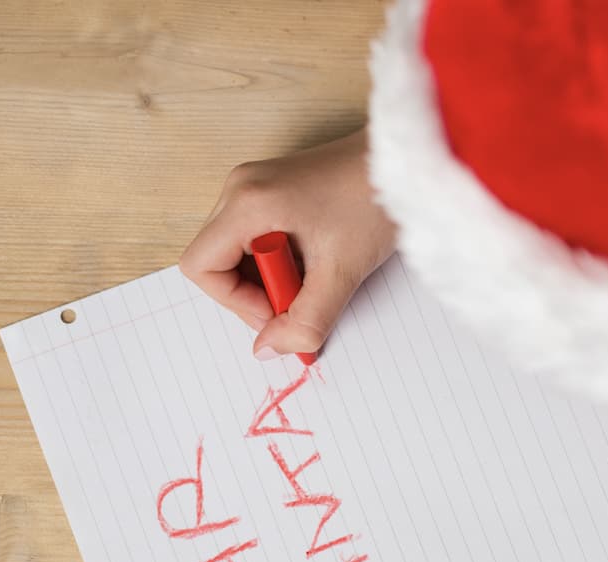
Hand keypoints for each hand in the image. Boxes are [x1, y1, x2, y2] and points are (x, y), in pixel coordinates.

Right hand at [180, 129, 396, 360]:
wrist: (406, 165)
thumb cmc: (375, 202)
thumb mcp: (341, 273)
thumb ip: (304, 320)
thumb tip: (268, 348)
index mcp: (246, 203)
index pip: (201, 267)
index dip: (235, 302)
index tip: (278, 311)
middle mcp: (240, 189)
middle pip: (216, 259)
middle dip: (255, 291)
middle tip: (302, 296)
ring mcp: (255, 187)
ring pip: (237, 250)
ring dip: (270, 276)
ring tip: (315, 276)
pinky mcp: (273, 190)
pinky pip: (256, 236)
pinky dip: (280, 259)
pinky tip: (317, 260)